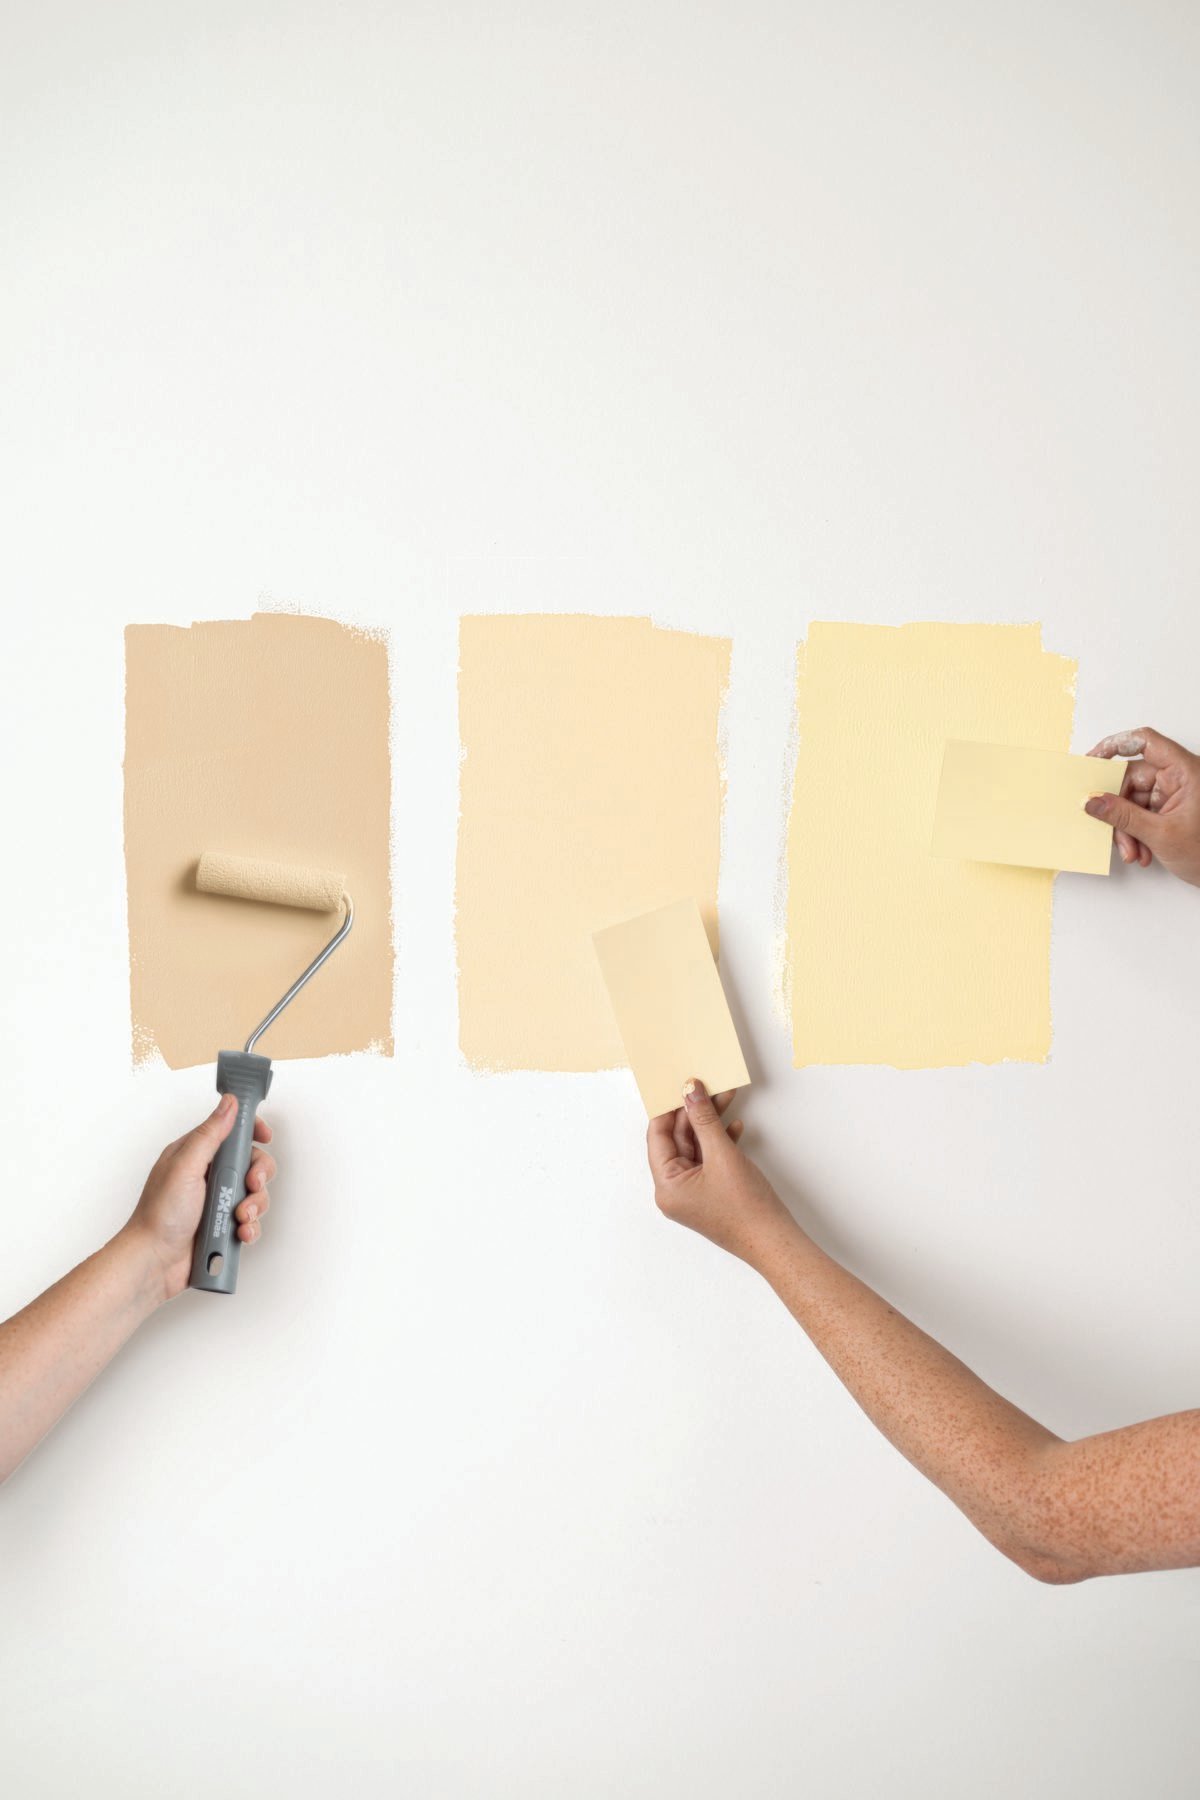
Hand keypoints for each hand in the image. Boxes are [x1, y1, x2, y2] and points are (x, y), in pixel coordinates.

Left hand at [125, 1095, 275, 1301]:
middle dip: (258, 1175)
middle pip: (250, 1163)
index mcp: (195, 1155)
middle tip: (251, 1185)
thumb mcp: (184, 1167)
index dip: (252, 1131)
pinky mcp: (222, 1225)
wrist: (153, 1263)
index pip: (231, 1132)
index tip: (265, 1136)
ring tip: (239, 1217)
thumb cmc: (158, 1217)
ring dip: (254, 1206)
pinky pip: (250, 1221)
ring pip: (254, 1194)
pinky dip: (250, 1227)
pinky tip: (239, 1233)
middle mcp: (208, 1176)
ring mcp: (216, 1202)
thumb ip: (209, 1135)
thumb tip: (228, 1104)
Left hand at [646, 1077, 797, 1267]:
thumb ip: (704, 1119)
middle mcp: (674, 1190)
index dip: (670, 1109)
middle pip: (678, 1140)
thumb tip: (690, 1091)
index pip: (658, 1137)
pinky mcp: (711, 1192)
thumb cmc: (746, 1208)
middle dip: (695, 1113)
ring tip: (726, 1098)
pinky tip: (735, 1127)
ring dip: (711, 1124)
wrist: (774, 1240)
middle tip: (709, 1087)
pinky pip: (709, 1160)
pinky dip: (720, 1142)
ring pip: (696, 1147)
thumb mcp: (723, 1155)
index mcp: (666, 1186)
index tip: (681, 1085)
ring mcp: (693, 1193)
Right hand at [1085, 727, 1199, 884]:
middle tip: (1114, 833)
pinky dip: (1135, 833)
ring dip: (1127, 828)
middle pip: (1132, 779)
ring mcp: (1173, 793)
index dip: (1115, 745)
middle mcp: (1179, 777)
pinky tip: (1141, 851)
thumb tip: (1093, 801)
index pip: (1146, 742)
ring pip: (1132, 800)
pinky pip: (1140, 813)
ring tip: (1133, 852)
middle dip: (1120, 811)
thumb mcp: (1161, 835)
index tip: (1092, 762)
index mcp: (1185, 771)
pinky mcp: (1169, 808)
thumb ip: (1123, 816)